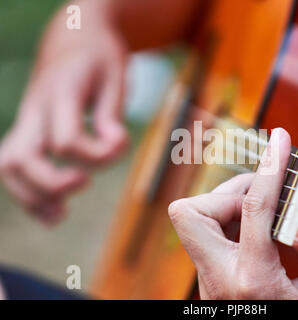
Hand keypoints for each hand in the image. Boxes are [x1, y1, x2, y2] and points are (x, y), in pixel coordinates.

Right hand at [0, 0, 127, 224]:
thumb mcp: (115, 76)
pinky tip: (52, 214)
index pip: (66, 139)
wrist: (73, 40)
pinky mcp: (29, 131)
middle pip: (22, 158)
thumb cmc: (99, 59)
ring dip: (33, 196)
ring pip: (10, 166)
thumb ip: (113, 114)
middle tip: (84, 183)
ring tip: (60, 216)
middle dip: (52, 183)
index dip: (96, 154)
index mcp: (60, 92)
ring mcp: (27, 121)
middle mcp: (36, 109)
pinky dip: (30, 195)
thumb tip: (114, 147)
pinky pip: (15, 168)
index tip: (120, 144)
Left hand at [169, 128, 297, 298]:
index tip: (281, 140)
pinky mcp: (206, 277)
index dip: (269, 168)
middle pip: (190, 212)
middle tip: (263, 192)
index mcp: (253, 280)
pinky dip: (231, 219)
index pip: (254, 209)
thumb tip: (295, 207)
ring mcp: (206, 278)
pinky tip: (256, 230)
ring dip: (229, 203)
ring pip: (193, 218)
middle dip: (226, 190)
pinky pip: (208, 231)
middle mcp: (218, 277)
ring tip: (263, 209)